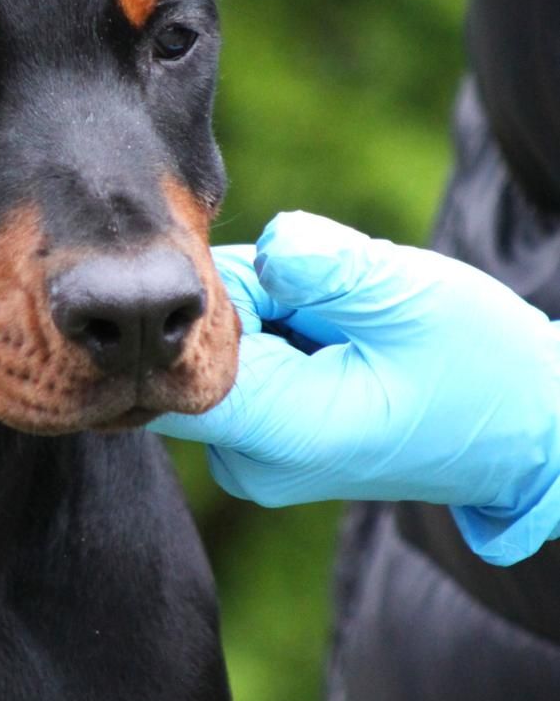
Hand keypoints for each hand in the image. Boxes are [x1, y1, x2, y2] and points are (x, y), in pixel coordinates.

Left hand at [151, 211, 559, 565]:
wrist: (524, 425)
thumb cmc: (480, 366)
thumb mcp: (414, 298)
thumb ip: (330, 269)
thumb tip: (266, 243)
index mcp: (283, 436)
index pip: (176, 366)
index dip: (198, 302)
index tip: (260, 273)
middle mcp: (250, 458)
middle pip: (187, 348)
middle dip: (236, 294)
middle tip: (316, 289)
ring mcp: (252, 449)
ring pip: (209, 345)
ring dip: (258, 305)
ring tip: (329, 311)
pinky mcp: (260, 429)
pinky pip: (235, 354)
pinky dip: (269, 322)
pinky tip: (321, 324)